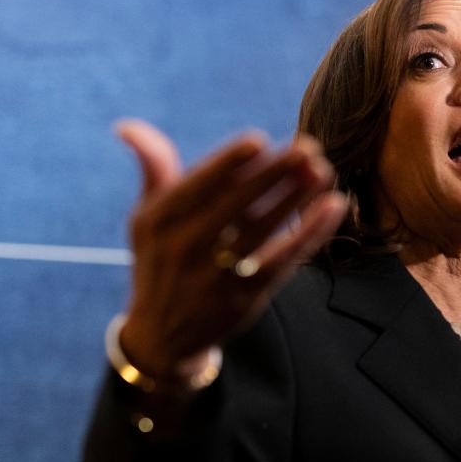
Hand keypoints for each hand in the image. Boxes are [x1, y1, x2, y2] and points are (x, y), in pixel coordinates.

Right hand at [115, 119, 347, 382]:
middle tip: (307, 148)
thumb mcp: (147, 219)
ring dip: (295, 200)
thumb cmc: (161, 259)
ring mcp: (215, 276)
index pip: (197, 186)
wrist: (161, 336)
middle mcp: (185, 248)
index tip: (258, 140)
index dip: (227, 163)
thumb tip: (127, 126)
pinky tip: (333, 207)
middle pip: (235, 206)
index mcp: (160, 221)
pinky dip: (310, 234)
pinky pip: (283, 260)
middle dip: (272, 175)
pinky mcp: (245, 298)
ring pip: (262, 232)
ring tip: (323, 171)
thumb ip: (153, 171)